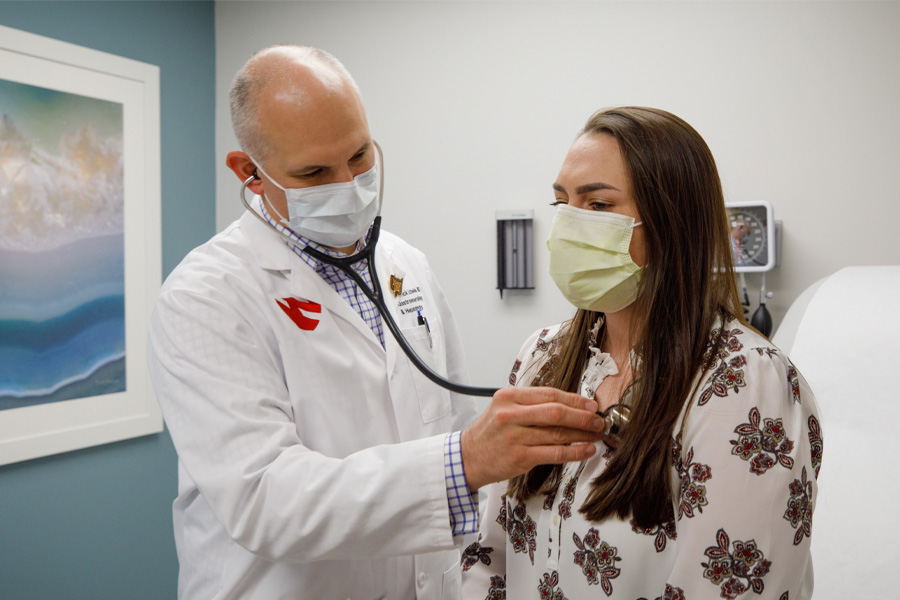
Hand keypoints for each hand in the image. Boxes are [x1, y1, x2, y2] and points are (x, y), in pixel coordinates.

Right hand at [460, 387, 602, 491]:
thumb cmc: (491, 432)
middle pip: (556, 412)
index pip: (549, 394)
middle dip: (582, 416)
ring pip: (558, 434)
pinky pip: (554, 454)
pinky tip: (586, 450)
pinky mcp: (520, 457)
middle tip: (598, 420)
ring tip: (596, 435)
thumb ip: (531, 404)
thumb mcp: (504, 408)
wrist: (469, 456)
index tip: (590, 405)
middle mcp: (510, 415)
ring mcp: (515, 437)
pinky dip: (574, 452)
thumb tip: (569, 405)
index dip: (574, 399)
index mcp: (509, 397)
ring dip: (582, 434)